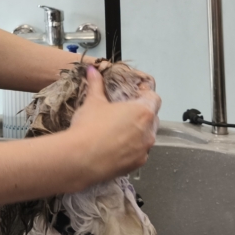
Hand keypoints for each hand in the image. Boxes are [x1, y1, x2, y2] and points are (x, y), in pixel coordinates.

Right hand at [68, 66, 159, 184]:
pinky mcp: (137, 165)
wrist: (81, 159)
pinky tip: (114, 148)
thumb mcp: (92, 102)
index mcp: (142, 111)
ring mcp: (144, 150)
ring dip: (137, 132)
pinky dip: (131, 149)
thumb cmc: (89, 126)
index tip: (134, 95)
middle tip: (123, 113)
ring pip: (146, 137)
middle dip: (141, 114)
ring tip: (116, 132)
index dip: (145, 95)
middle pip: (152, 118)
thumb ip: (96, 84)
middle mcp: (149, 131)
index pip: (154, 98)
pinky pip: (139, 153)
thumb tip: (92, 70)